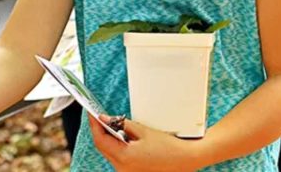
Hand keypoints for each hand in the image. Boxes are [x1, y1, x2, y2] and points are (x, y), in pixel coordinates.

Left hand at [89, 115, 203, 171]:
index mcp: (125, 158)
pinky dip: (119, 148)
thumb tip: (105, 118)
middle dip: (101, 132)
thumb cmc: (169, 147)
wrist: (188, 159)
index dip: (95, 125)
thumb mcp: (143, 131)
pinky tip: (123, 138)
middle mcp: (124, 170)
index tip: (92, 114)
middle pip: (104, 148)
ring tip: (113, 126)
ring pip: (111, 154)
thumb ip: (121, 124)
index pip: (100, 141)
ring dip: (110, 140)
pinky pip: (120, 159)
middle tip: (101, 117)